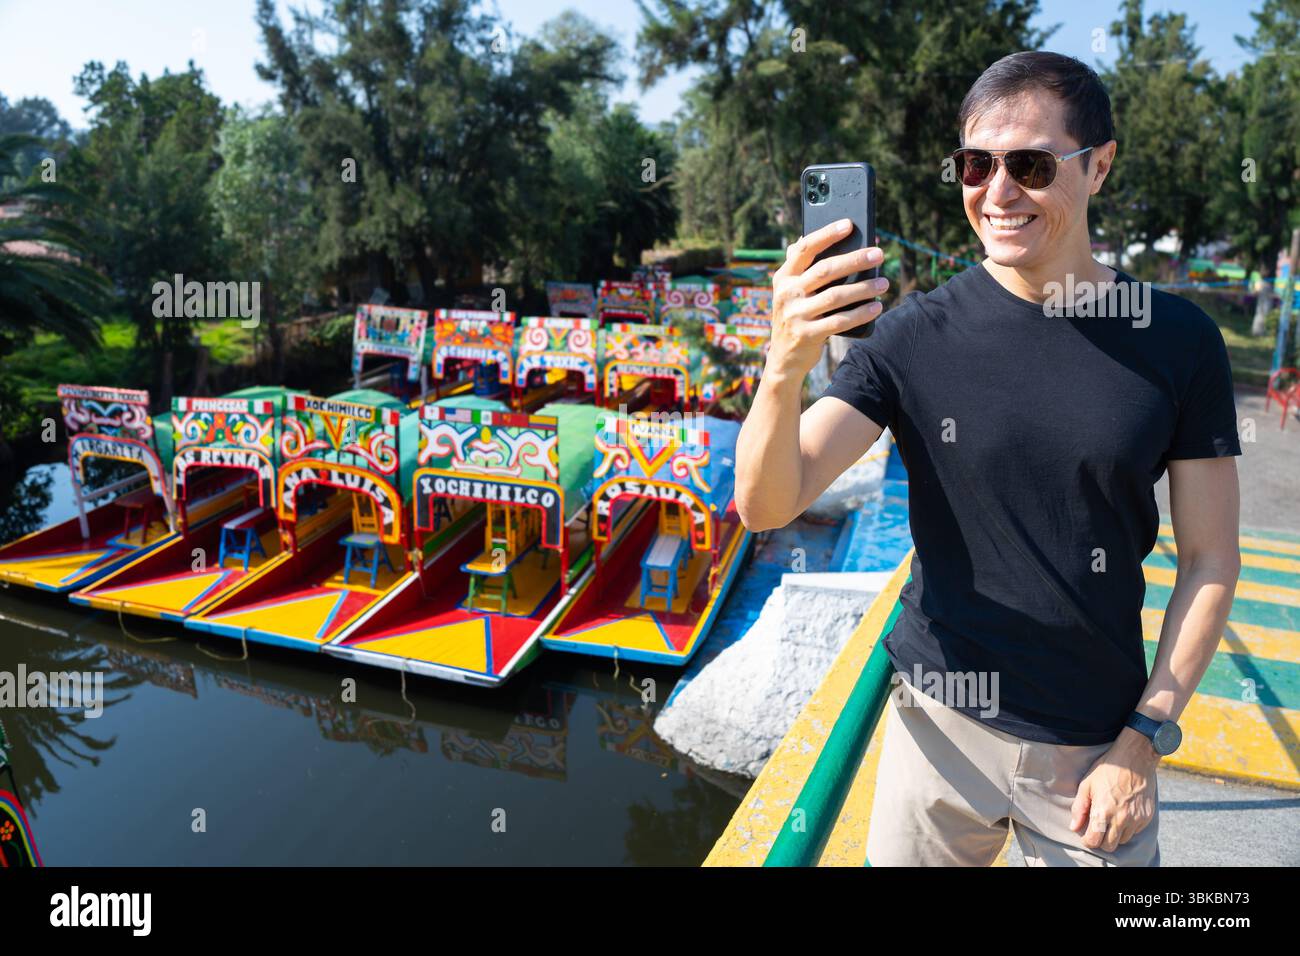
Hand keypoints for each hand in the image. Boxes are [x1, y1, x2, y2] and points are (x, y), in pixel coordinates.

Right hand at [767, 218, 887, 380]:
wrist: (784, 358)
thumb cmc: (797, 316)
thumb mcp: (792, 292)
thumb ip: (804, 268)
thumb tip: (827, 239)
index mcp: (784, 277)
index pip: (804, 248)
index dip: (826, 234)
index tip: (848, 224)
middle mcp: (787, 293)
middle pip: (825, 270)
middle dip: (855, 260)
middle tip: (879, 254)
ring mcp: (795, 315)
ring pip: (835, 296)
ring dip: (863, 288)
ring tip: (884, 283)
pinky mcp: (806, 335)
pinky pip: (839, 321)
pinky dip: (860, 313)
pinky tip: (876, 307)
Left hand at [1069, 728, 1158, 853]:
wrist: (1134, 759)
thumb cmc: (1107, 770)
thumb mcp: (1086, 785)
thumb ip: (1079, 808)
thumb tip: (1074, 827)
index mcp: (1103, 812)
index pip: (1094, 841)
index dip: (1088, 840)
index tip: (1086, 834)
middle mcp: (1121, 819)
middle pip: (1109, 846)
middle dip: (1101, 841)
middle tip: (1097, 828)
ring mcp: (1136, 819)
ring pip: (1123, 840)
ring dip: (1115, 834)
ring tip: (1111, 818)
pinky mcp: (1147, 817)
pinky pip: (1135, 831)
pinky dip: (1128, 827)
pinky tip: (1123, 812)